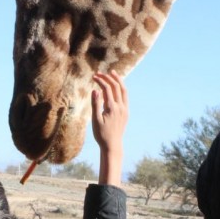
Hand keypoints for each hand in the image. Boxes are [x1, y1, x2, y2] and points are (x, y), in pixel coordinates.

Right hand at [91, 71, 127, 185]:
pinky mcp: (126, 112)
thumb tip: (95, 90)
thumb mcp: (95, 120)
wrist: (112, 145)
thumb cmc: (101, 134)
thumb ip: (95, 104)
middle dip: (108, 78)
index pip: (107, 88)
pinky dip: (121, 89)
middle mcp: (121, 107)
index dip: (100, 81)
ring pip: (123, 90)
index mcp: (112, 108)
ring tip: (113, 73)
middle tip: (101, 73)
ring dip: (118, 80)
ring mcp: (125, 109)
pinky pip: (125, 97)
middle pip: (116, 86)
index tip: (93, 76)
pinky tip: (116, 87)